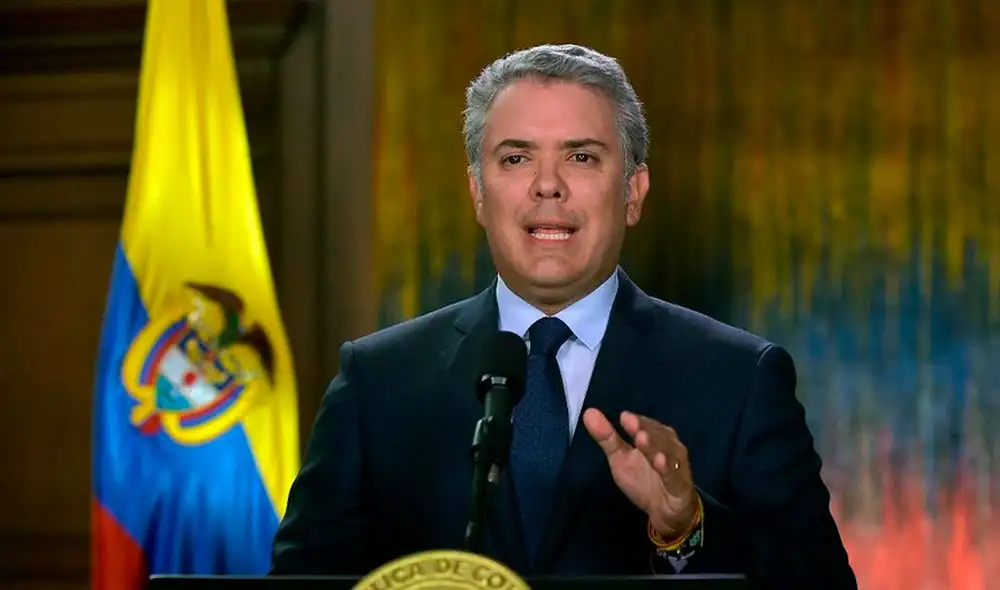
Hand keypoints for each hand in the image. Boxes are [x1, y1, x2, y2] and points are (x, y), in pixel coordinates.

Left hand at [582, 408, 697, 537]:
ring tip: (642, 439)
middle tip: (631, 422)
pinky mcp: (680, 486)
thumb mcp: (621, 458)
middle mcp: (669, 447)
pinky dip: (668, 470)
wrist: (664, 511)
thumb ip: (607, 437)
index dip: (636, 422)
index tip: (624, 417)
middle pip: (657, 436)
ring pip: (667, 453)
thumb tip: (589, 412)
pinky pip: (674, 477)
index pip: (645, 425)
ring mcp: (677, 466)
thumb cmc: (643, 479)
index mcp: (656, 436)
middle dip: (644, 429)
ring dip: (655, 446)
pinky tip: (660, 462)